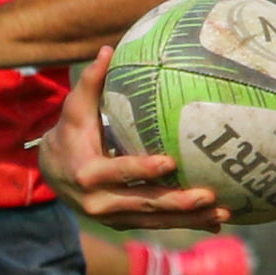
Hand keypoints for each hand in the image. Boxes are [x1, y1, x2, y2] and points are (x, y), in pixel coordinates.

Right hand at [37, 46, 229, 230]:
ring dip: (190, 219)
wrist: (52, 174)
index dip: (143, 169)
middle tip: (210, 195)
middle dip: (177, 203)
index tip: (170, 162)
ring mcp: (114, 217)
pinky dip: (187, 224)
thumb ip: (91, 83)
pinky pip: (159, 225)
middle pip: (143, 204)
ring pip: (156, 220)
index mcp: (88, 173)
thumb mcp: (75, 110)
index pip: (118, 171)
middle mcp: (100, 201)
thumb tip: (108, 50)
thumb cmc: (70, 134)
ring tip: (223, 213)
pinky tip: (216, 222)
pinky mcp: (126, 223)